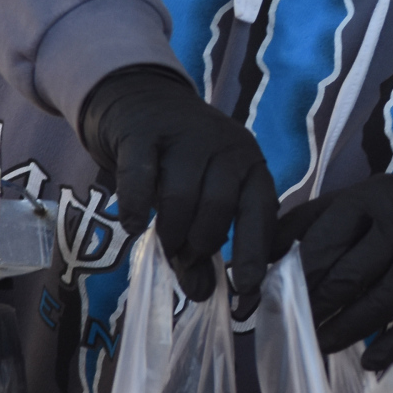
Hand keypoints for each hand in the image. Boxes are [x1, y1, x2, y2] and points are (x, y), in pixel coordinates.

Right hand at [79, 66, 276, 311]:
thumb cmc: (178, 161)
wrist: (139, 97)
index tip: (245, 294)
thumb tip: (201, 296)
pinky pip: (140, 177)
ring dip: (169, 233)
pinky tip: (131, 225)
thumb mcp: (200, 197)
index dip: (252, 257)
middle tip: (182, 257)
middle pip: (217, 210)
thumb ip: (203, 245)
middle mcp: (226, 146)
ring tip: (161, 242)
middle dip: (198, 245)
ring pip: (182, 198)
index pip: (261, 215)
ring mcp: (186, 134)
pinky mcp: (144, 130)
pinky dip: (135, 207)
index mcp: (250, 165)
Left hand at [277, 167, 392, 370]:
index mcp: (364, 202)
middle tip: (296, 328)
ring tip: (322, 344)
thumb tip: (248, 264)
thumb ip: (296, 228)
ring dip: (347, 330)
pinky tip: (369, 361)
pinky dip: (391, 345)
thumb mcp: (341, 202)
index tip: (272, 303)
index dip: (296, 279)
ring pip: (381, 302)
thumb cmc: (382, 208)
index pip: (324, 245)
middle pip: (351, 276)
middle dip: (318, 308)